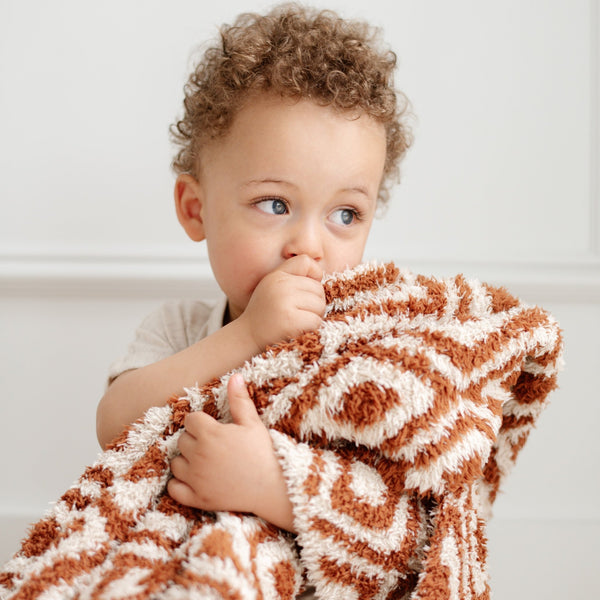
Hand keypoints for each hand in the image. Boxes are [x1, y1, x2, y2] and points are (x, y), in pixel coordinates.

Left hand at [168, 375, 293, 529]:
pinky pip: (174, 489)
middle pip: (182, 440)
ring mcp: (196, 479)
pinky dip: (180, 484)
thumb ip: (239, 400)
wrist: (273, 487)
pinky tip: (194, 480)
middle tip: (213, 445)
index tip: (214, 428)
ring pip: (176, 463)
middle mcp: (198, 455)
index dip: (201, 422)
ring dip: (186, 461)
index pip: (190, 420)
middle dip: (194, 440)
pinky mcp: (197, 499)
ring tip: (205, 461)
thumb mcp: (253, 423)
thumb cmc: (264, 452)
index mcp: (210, 434)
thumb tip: (235, 376)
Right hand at [240, 255, 325, 351]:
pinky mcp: (291, 320)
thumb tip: (320, 274)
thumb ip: (292, 276)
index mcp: (277, 275)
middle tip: (299, 313)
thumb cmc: (265, 314)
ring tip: (297, 322)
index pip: (307, 262)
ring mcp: (285, 302)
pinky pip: (316, 321)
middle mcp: (281, 285)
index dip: (314, 275)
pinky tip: (297, 331)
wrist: (247, 338)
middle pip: (318, 289)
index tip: (305, 291)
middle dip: (314, 303)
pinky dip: (311, 329)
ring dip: (314, 317)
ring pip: (320, 305)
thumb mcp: (273, 287)